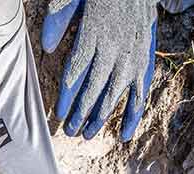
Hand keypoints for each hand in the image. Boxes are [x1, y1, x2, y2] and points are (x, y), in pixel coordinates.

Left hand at [42, 0, 157, 141]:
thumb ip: (57, 18)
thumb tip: (47, 48)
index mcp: (93, 35)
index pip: (75, 73)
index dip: (66, 96)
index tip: (58, 113)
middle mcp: (113, 51)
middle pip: (92, 91)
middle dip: (80, 114)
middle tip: (69, 131)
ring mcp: (131, 59)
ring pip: (113, 96)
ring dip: (99, 118)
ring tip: (86, 134)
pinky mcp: (145, 62)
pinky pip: (140, 95)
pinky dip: (132, 116)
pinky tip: (123, 135)